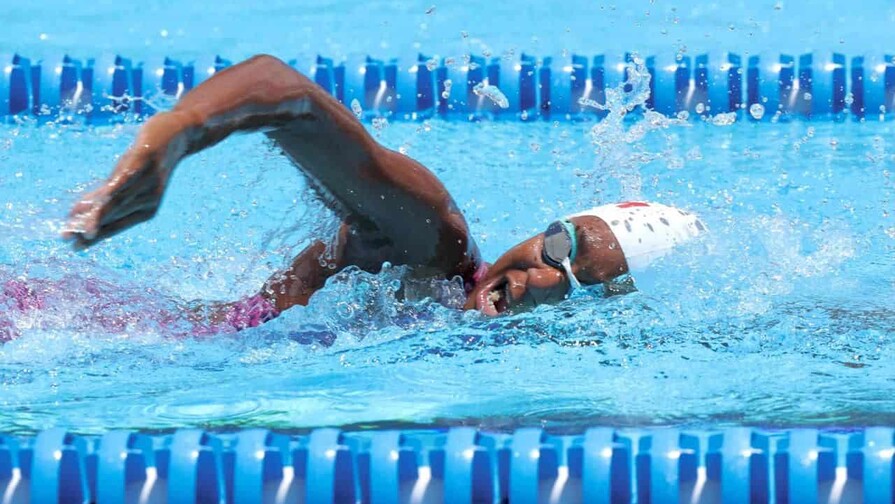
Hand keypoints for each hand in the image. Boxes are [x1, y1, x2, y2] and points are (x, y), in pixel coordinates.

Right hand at [62, 113, 187, 247]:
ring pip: (118, 198)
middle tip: (65, 237)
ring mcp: (148, 180)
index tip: (73, 246)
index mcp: (146, 209)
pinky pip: (130, 174)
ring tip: (76, 224)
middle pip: (114, 214)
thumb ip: (102, 196)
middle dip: (90, 227)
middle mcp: (148, 199)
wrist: (178, 135)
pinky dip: (118, 184)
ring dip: (97, 212)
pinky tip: (106, 192)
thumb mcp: (123, 181)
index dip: (95, 235)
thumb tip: (75, 212)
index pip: (117, 225)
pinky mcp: (146, 158)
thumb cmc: (146, 163)